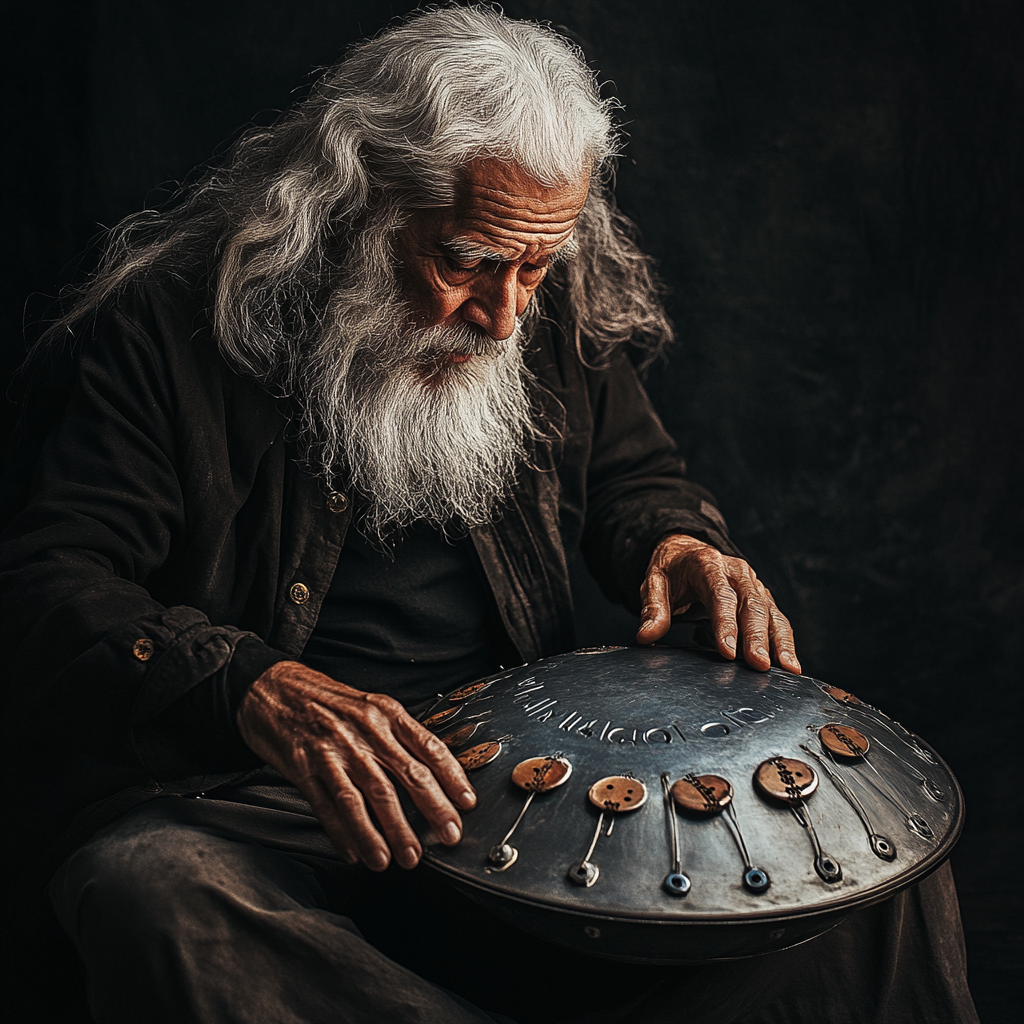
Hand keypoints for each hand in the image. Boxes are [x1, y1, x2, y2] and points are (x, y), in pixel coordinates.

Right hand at [237, 661, 475, 870]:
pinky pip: (329, 806)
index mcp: (385, 713)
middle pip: (405, 775)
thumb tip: (433, 772)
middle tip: (447, 838)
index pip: (428, 747)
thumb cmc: (326, 703)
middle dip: (431, 811)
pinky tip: (357, 853)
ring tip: (401, 859)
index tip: (467, 803)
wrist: (272, 690)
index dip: (452, 777)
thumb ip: (398, 737)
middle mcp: (363, 730)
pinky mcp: (303, 766)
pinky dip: (345, 833)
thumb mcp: (369, 707)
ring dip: (388, 832)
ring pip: (368, 797)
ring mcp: (333, 748)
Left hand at [636, 534, 800, 673]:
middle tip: (759, 665)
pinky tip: (790, 664)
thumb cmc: (672, 570)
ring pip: (770, 613)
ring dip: (779, 642)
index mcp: (709, 564)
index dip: (725, 624)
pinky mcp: (762, 597)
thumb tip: (646, 636)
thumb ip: (653, 609)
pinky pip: (777, 619)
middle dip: (756, 637)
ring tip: (787, 669)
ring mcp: (753, 584)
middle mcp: (737, 572)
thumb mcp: (654, 583)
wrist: (688, 551)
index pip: (720, 595)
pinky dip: (785, 641)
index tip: (727, 651)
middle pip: (751, 605)